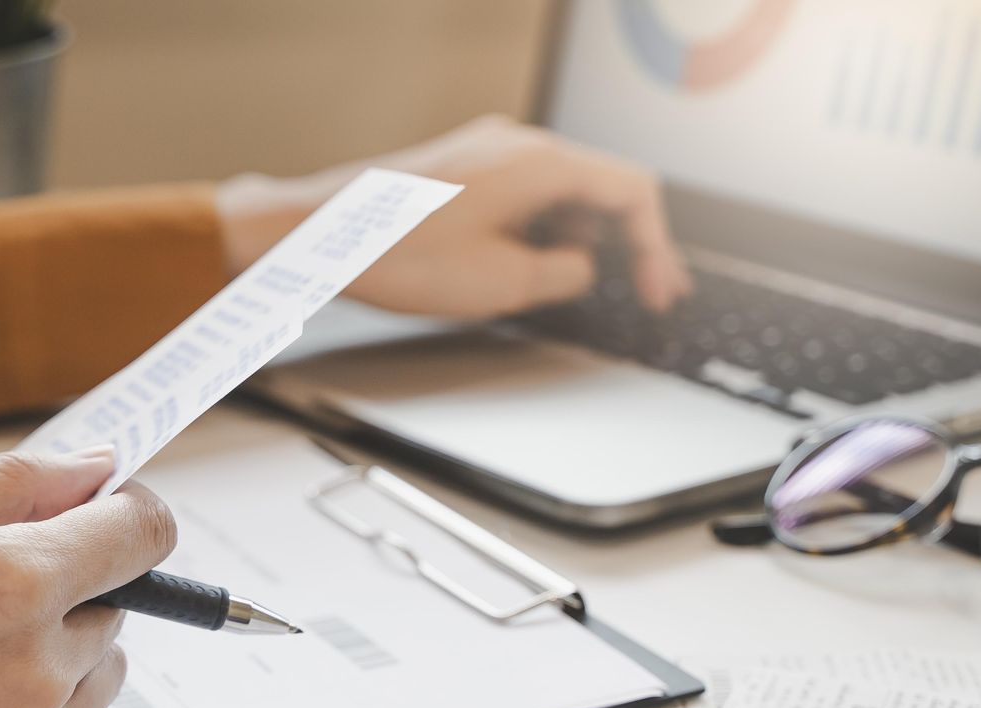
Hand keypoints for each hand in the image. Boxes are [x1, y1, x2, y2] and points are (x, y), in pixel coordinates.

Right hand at [0, 447, 176, 707]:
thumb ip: (15, 485)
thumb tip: (100, 469)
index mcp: (13, 582)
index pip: (142, 536)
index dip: (128, 517)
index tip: (105, 516)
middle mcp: (38, 667)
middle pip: (115, 609)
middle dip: (67, 592)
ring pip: (95, 677)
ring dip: (53, 659)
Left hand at [217, 114, 691, 319]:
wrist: (320, 236)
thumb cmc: (397, 254)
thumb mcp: (502, 284)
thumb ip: (563, 274)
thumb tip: (580, 267)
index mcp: (542, 163)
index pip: (633, 192)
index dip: (657, 246)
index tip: (660, 290)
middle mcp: (519, 144)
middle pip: (600, 187)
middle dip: (624, 244)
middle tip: (644, 291)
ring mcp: (488, 151)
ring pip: (561, 191)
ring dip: (577, 238)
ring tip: (562, 286)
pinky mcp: (462, 168)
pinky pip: (523, 193)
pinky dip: (540, 229)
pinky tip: (522, 265)